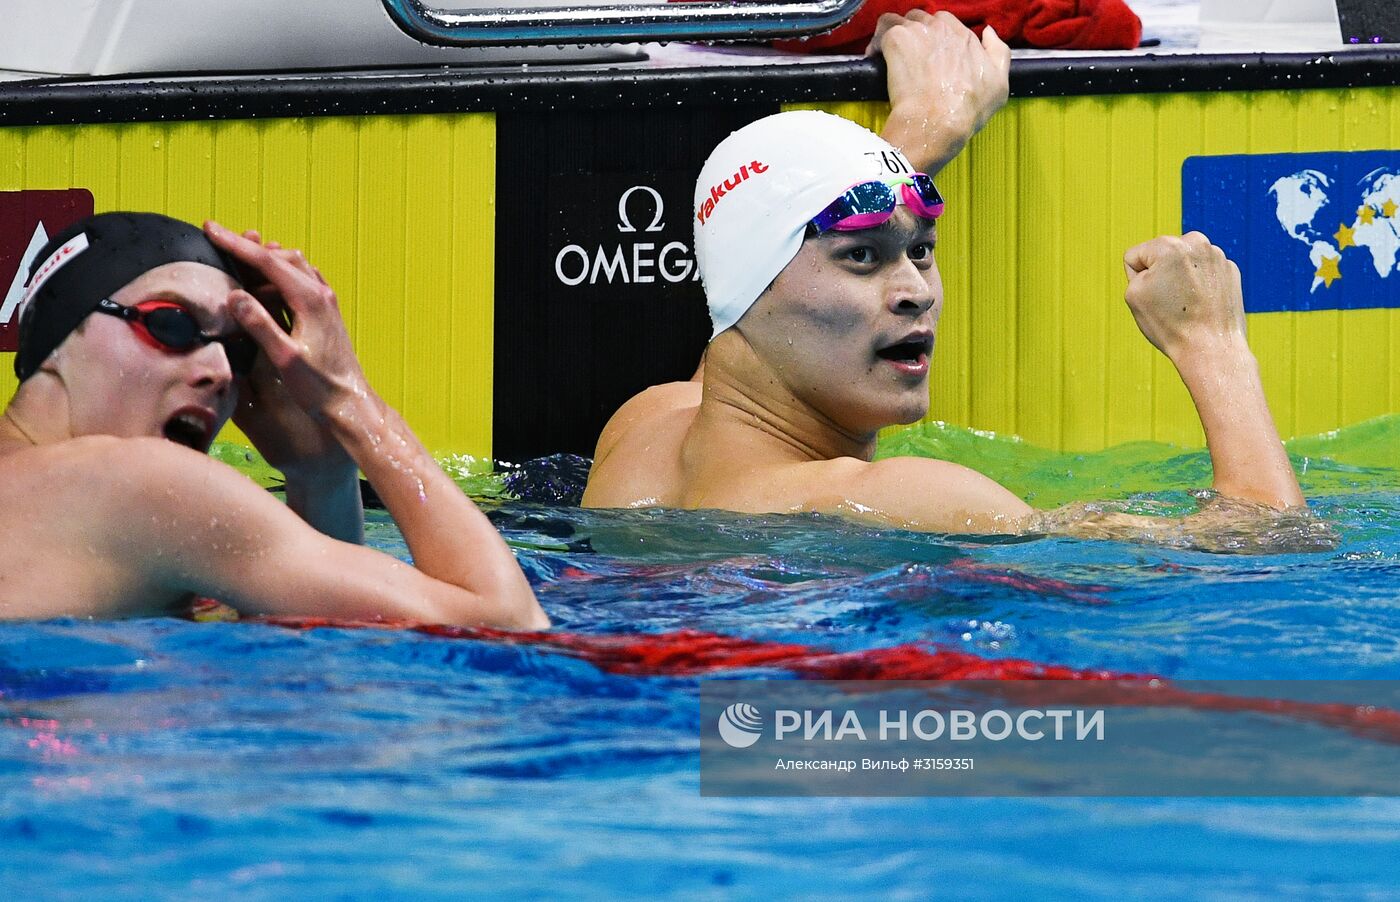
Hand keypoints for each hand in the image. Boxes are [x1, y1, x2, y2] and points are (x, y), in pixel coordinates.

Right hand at [205, 223, 365, 478]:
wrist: (350, 404)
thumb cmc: (319, 387)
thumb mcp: (284, 358)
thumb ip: (260, 325)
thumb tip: (235, 296)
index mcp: (310, 300)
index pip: (267, 261)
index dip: (235, 244)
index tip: (210, 228)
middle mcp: (321, 294)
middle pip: (280, 257)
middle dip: (247, 246)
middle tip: (217, 238)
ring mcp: (325, 303)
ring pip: (292, 267)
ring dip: (264, 260)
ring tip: (234, 257)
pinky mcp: (325, 314)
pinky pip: (299, 282)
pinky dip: (278, 276)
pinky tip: (264, 284)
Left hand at [868, 11, 1010, 173]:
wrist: (940, 121)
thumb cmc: (966, 110)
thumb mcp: (1000, 84)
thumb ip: (999, 53)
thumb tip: (989, 33)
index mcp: (966, 37)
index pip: (947, 25)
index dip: (935, 39)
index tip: (929, 55)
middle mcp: (944, 29)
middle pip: (923, 20)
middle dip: (914, 35)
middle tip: (907, 58)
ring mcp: (920, 31)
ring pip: (901, 21)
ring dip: (895, 36)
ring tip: (889, 56)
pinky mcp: (898, 39)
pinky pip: (883, 29)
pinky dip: (877, 41)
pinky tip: (875, 57)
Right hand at [1122, 232, 1247, 363]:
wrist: (1211, 348)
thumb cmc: (1170, 325)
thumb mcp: (1133, 295)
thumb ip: (1136, 270)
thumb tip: (1159, 264)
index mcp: (1168, 245)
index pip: (1135, 256)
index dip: (1135, 279)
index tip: (1151, 296)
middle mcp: (1196, 243)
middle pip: (1161, 255)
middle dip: (1160, 274)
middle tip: (1169, 301)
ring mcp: (1217, 256)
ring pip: (1183, 263)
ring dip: (1181, 279)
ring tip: (1186, 304)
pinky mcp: (1230, 270)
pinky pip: (1203, 272)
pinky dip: (1200, 285)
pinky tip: (1201, 304)